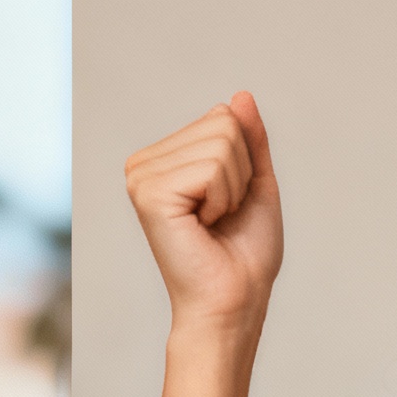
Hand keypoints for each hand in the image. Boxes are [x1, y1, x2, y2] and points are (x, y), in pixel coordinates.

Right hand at [126, 93, 284, 337]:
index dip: (244, 162)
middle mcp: (143, 164)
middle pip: (222, 125)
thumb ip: (248, 139)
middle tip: (222, 215)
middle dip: (240, 172)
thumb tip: (240, 96)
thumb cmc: (244, 252)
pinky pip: (212, 168)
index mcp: (162, 160)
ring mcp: (142, 178)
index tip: (227, 203)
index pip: (222, 118)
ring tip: (213, 222)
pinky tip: (204, 226)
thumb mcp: (254, 182)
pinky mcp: (149, 194)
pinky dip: (224, 198)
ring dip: (233, 189)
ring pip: (221, 144)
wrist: (236, 299)